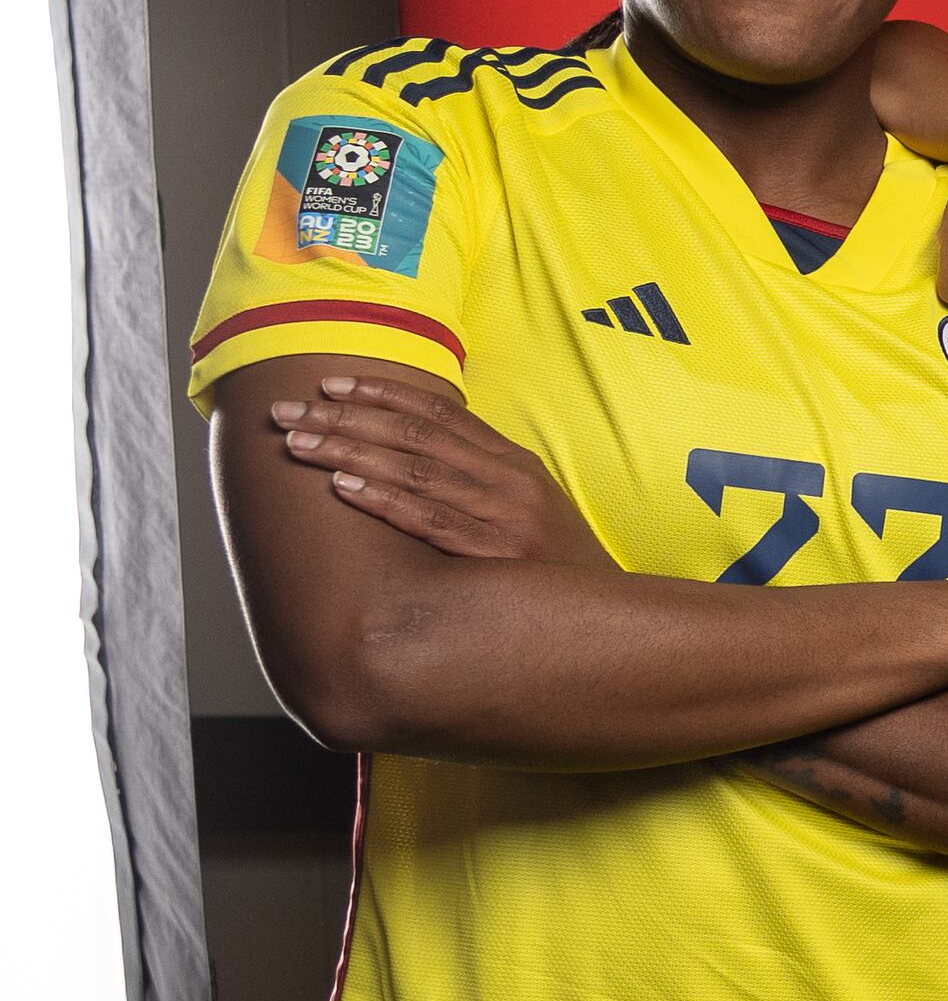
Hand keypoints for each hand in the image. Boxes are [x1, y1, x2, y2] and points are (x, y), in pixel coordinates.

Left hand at [264, 373, 609, 567]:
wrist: (606, 616)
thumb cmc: (551, 565)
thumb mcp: (526, 507)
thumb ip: (478, 477)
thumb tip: (412, 454)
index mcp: (514, 462)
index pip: (440, 411)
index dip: (382, 392)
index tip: (330, 384)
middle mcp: (509, 481)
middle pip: (416, 434)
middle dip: (345, 418)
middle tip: (288, 410)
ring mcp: (505, 516)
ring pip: (415, 471)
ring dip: (350, 452)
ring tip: (299, 442)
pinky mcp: (497, 555)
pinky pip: (430, 520)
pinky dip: (385, 499)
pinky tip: (344, 486)